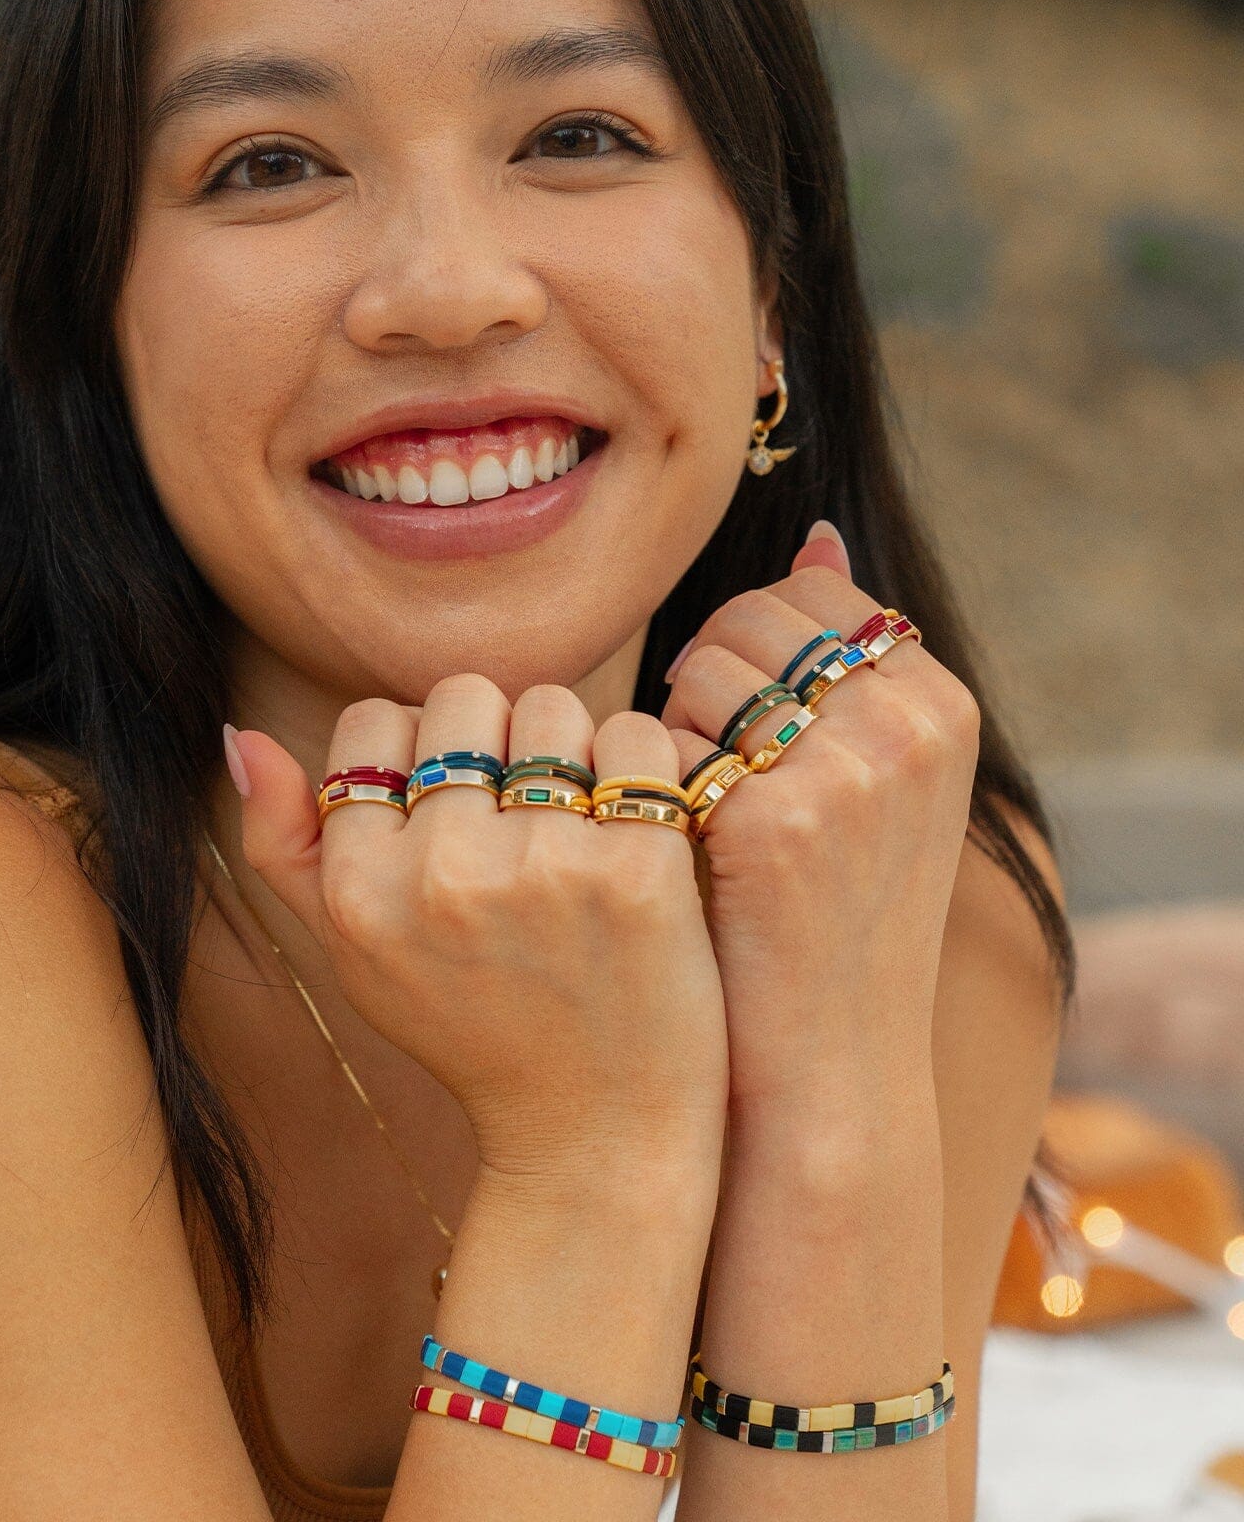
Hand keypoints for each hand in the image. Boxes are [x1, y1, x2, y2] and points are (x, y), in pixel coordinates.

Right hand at [226, 676, 729, 1187]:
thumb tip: (240, 737)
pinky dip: (641, 763)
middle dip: (493, 735)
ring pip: (550, 705)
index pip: (374, 721)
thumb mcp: (350, 953)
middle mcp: (444, 877)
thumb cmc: (468, 1027)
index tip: (451, 802)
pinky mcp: (638, 870)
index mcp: (361, 893)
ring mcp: (544, 870)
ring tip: (576, 816)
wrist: (592, 1127)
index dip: (417, 747)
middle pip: (464, 697)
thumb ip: (284, 846)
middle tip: (518, 807)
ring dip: (568, 745)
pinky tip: (633, 822)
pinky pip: (636, 738)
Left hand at [660, 522, 981, 1126]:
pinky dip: (651, 774)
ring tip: (690, 802)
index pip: (810, 597)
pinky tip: (675, 836)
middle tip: (700, 759)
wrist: (825, 1063)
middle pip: (750, 616)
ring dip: (671, 721)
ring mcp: (850, 766)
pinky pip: (665, 731)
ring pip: (702, 664)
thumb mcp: (868, 778)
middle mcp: (909, 722)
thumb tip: (815, 528)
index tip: (735, 718)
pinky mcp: (776, 814)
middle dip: (702, 672)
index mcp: (940, 704)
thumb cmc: (825, 915)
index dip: (746, 647)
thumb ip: (843, 658)